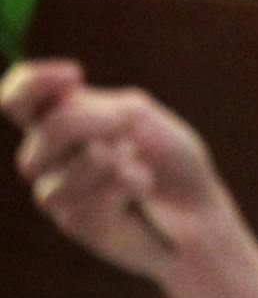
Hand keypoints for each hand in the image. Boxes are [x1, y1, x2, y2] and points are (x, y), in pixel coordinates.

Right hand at [2, 59, 234, 279]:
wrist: (196, 208)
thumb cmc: (167, 156)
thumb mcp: (138, 117)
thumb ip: (95, 108)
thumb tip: (64, 105)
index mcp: (60, 119)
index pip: (20, 99)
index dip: (31, 83)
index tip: (75, 75)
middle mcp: (48, 155)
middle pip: (45, 131)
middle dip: (92, 122)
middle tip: (126, 122)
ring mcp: (56, 190)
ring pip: (61, 174)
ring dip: (111, 163)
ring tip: (139, 165)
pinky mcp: (75, 222)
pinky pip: (87, 202)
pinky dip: (126, 186)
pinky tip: (143, 187)